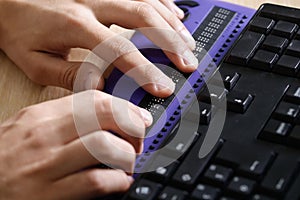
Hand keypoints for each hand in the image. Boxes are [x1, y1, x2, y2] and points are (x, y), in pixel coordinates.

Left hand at [0, 0, 197, 96]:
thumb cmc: (20, 29)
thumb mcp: (35, 61)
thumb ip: (69, 75)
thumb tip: (101, 86)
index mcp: (75, 25)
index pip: (119, 50)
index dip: (144, 70)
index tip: (162, 87)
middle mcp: (93, 3)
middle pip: (142, 19)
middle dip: (170, 43)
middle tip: (188, 63)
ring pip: (147, 2)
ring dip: (171, 24)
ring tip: (188, 43)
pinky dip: (163, 3)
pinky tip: (175, 16)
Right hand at [0, 90, 152, 198]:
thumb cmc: (4, 160)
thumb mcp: (27, 130)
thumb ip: (63, 121)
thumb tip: (104, 119)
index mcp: (41, 116)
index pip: (94, 98)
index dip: (125, 107)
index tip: (138, 118)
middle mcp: (45, 135)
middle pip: (105, 114)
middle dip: (133, 125)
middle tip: (138, 140)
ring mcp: (46, 165)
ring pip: (105, 144)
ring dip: (127, 154)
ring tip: (127, 162)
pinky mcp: (48, 194)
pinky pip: (95, 181)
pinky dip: (117, 181)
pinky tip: (118, 182)